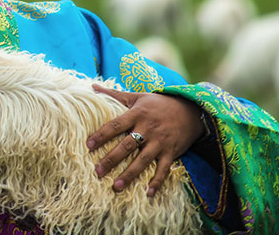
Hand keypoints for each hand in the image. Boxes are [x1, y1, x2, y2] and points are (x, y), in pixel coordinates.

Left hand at [86, 84, 203, 196]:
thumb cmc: (159, 103)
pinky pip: (164, 169)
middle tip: (97, 172)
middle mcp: (147, 129)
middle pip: (126, 146)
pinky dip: (157, 181)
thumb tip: (92, 86)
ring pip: (143, 160)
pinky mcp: (171, 152)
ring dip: (130, 174)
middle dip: (111, 159)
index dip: (102, 135)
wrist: (190, 109)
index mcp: (137, 114)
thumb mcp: (137, 96)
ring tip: (116, 186)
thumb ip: (114, 94)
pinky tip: (148, 193)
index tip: (88, 145)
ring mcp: (160, 142)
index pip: (115, 125)